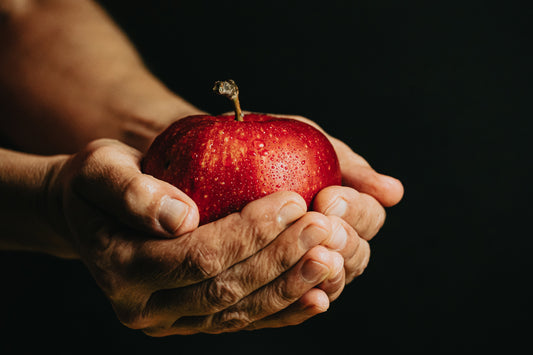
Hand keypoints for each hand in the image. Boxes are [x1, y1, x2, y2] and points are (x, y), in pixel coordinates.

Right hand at [46, 139, 362, 334]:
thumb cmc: (99, 183)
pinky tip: (318, 295)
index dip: (250, 232)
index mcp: (122, 269)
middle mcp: (146, 308)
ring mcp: (171, 321)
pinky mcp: (192, 321)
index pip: (198, 257)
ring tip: (333, 258)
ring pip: (240, 312)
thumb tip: (181, 218)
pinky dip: (283, 310)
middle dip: (281, 259)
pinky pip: (243, 321)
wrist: (94, 213)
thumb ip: (133, 192)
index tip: (294, 200)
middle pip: (225, 289)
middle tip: (325, 228)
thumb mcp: (102, 170)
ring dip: (290, 286)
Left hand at [264, 115, 403, 308]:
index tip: (326, 198)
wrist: (211, 157)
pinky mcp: (276, 286)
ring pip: (333, 281)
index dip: (356, 212)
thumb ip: (350, 167)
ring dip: (328, 271)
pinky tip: (310, 296)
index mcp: (346, 210)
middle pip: (357, 255)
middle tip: (318, 226)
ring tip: (311, 255)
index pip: (370, 218)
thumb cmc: (269, 147)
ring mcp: (306, 267)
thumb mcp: (309, 146)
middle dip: (343, 241)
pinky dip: (306, 300)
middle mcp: (332, 243)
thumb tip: (395, 194)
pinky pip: (297, 304)